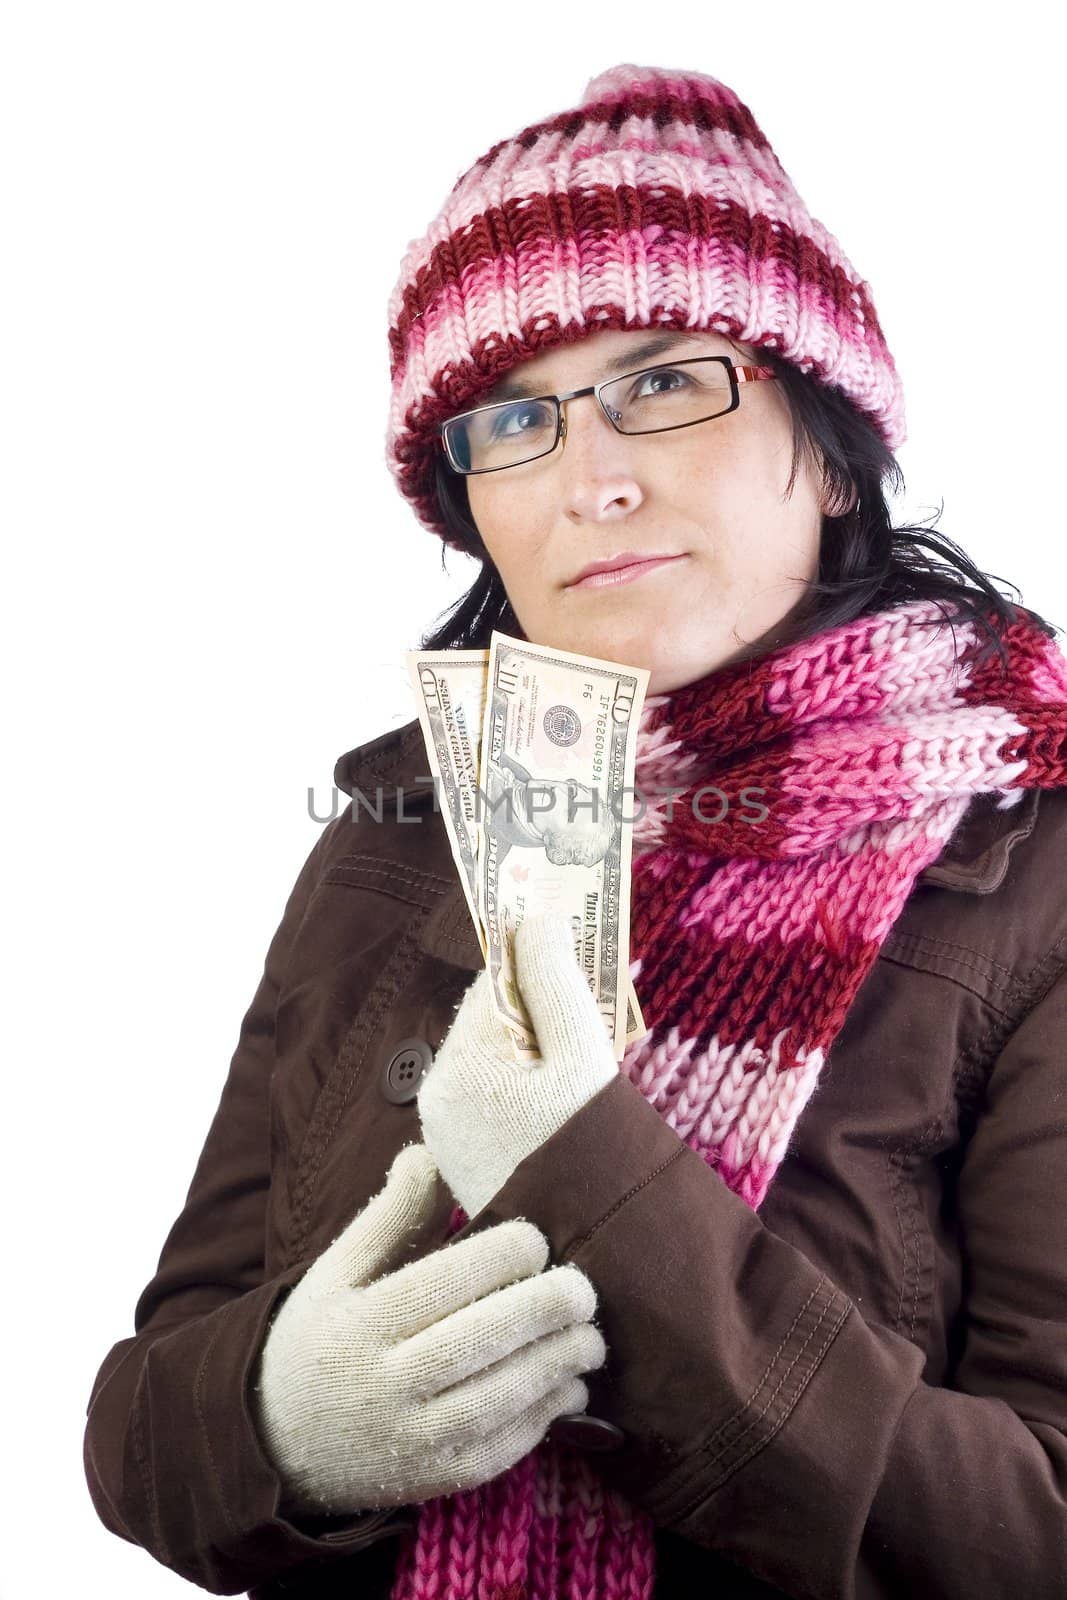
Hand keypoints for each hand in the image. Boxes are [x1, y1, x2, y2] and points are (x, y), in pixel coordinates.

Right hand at [251, 1142, 605, 1514]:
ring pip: (498, 1399)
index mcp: (361, 1323)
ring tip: (590, 1337)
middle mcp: (385, 1384)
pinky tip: (569, 1387)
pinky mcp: (435, 1479)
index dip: (501, 1256)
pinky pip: (500, 1449)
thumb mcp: (336, 1273)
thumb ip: (388, 1216)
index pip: (443, 1283)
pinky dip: (543, 1417)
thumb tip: (427, 1153)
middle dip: (543, 1309)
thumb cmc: (319, 1340)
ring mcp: (411, 1439)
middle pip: (478, 1340)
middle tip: (582, 1288)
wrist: (277, 1446)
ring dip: (556, 1364)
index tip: (535, 1240)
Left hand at [417, 911, 619, 1219]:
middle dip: (538, 1010)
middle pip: (490, 1020)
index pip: (494, 981)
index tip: (576, 958)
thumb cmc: (594, 1148)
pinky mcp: (458, 1157)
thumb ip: (555, 979)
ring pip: (491, 1058)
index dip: (537, 964)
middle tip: (590, 1018)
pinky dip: (522, 1085)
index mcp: (462, 1063)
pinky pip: (489, 1096)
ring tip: (581, 1066)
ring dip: (533, 1048)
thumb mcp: (582, 1054)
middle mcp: (438, 1093)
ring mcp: (443, 1130)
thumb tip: (535, 918)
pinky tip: (562, 1104)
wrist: (592, 1247)